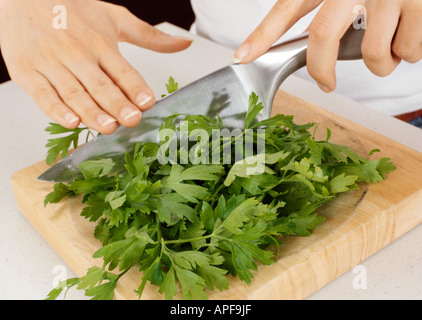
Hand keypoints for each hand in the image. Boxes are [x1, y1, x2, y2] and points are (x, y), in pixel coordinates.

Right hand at [0, 0, 191, 133]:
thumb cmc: (72, 11)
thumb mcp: (114, 18)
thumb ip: (150, 36)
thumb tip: (185, 42)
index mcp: (100, 43)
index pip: (122, 70)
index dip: (136, 87)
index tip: (148, 102)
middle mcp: (77, 53)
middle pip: (100, 84)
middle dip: (117, 104)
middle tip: (131, 120)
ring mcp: (51, 63)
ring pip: (74, 92)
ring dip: (91, 112)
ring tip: (107, 126)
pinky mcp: (27, 72)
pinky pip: (42, 94)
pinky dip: (56, 110)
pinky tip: (71, 121)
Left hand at [233, 0, 421, 92]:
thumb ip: (325, 8)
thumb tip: (308, 42)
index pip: (287, 8)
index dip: (262, 35)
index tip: (242, 57)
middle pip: (322, 36)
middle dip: (321, 70)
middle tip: (326, 83)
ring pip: (373, 54)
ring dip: (381, 64)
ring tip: (387, 47)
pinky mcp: (419, 4)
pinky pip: (408, 50)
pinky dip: (409, 53)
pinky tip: (408, 35)